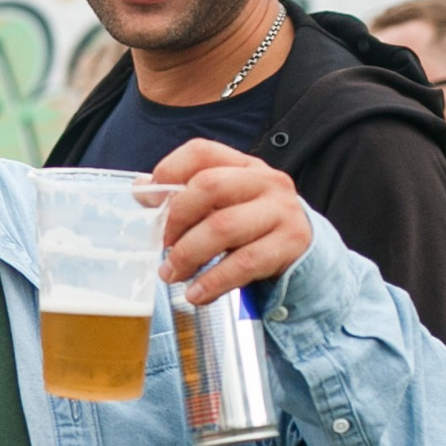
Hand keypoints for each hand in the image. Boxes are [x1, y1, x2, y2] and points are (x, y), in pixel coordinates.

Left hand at [151, 140, 313, 304]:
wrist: (303, 249)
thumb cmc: (250, 224)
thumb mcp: (221, 204)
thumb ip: (185, 195)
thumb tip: (142, 189)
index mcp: (242, 164)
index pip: (201, 152)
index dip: (168, 173)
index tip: (149, 203)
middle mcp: (265, 180)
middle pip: (209, 186)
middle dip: (176, 219)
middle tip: (162, 244)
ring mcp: (281, 210)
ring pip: (224, 226)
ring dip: (188, 254)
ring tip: (171, 273)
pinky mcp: (291, 243)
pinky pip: (244, 263)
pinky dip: (214, 281)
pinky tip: (197, 293)